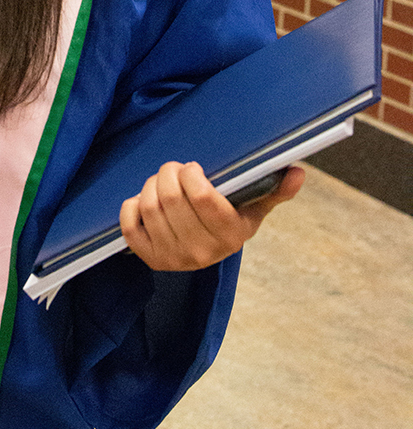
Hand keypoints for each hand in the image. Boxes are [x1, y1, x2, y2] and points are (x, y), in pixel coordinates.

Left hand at [119, 161, 304, 270]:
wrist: (208, 252)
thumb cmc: (231, 219)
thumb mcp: (255, 206)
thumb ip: (276, 188)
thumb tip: (299, 172)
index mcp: (230, 235)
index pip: (202, 197)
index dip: (192, 174)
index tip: (193, 168)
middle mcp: (202, 252)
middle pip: (171, 198)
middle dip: (168, 173)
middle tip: (174, 170)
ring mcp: (174, 259)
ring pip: (149, 207)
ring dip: (151, 185)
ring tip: (162, 182)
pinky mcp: (151, 260)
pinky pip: (130, 227)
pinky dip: (131, 206)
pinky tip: (144, 201)